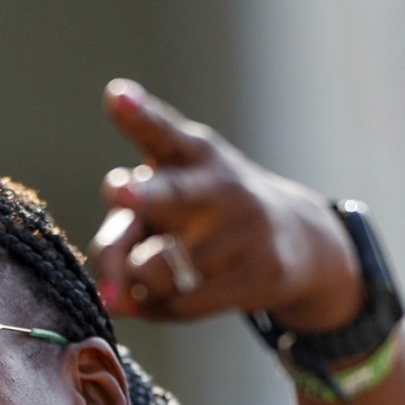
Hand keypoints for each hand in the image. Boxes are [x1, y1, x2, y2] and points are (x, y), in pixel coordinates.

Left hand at [88, 80, 362, 330]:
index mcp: (189, 153)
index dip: (138, 114)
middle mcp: (216, 183)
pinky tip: (170, 296)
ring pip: (154, 271)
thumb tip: (113, 299)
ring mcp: (243, 227)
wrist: (291, 240)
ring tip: (152, 274)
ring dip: (138, 283)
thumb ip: (120, 238)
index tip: (116, 96)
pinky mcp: (259, 271)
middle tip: (119, 189)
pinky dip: (160, 309)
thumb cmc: (199, 218)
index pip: (161, 131)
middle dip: (143, 194)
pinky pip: (181, 305)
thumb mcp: (160, 208)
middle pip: (169, 195)